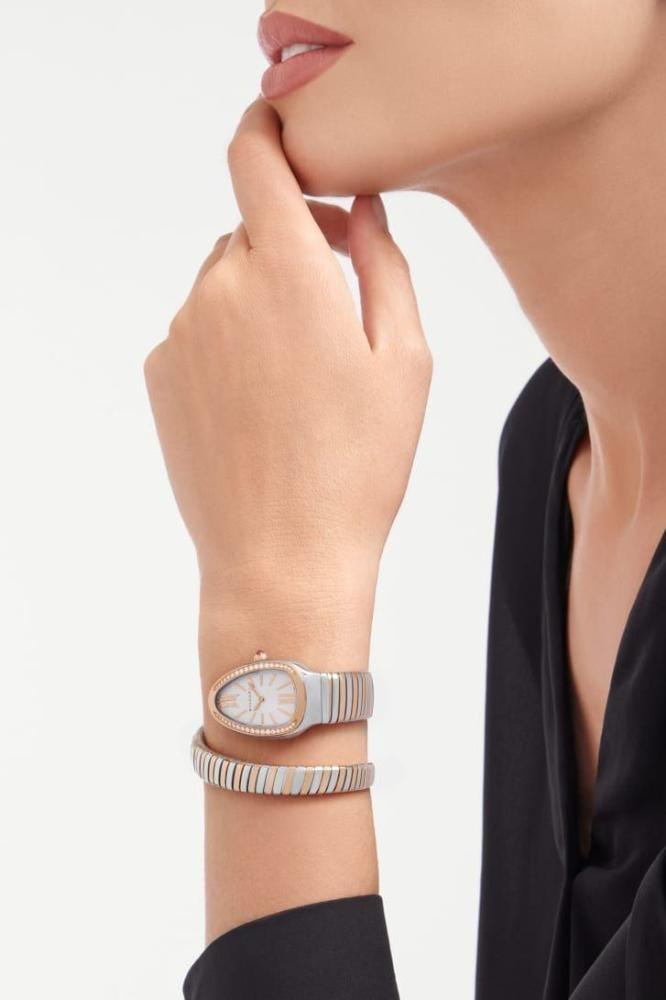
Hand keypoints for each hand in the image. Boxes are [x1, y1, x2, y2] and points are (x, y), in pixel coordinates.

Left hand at [144, 99, 431, 613]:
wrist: (282, 558)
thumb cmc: (356, 467)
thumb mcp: (405, 360)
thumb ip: (384, 264)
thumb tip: (361, 207)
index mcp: (290, 274)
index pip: (254, 157)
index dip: (268, 130)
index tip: (288, 134)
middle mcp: (221, 289)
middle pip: (249, 227)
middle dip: (291, 241)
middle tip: (336, 297)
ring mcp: (181, 332)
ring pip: (222, 280)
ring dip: (260, 297)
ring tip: (301, 375)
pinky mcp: (159, 372)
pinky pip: (196, 328)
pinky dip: (227, 340)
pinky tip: (262, 402)